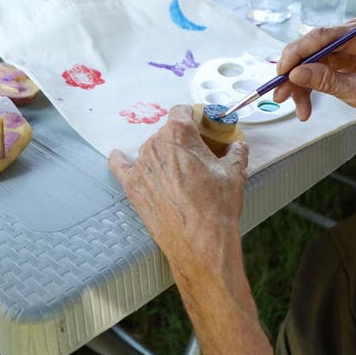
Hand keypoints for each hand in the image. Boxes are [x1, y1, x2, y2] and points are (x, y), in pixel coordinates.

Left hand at [108, 105, 248, 277]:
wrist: (200, 242)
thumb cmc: (217, 207)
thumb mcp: (235, 173)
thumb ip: (235, 152)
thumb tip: (237, 146)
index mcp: (179, 134)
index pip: (181, 111)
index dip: (193, 116)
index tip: (200, 125)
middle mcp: (155, 145)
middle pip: (167, 132)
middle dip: (181, 140)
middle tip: (197, 156)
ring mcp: (141, 166)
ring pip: (151, 149)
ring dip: (163, 154)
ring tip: (179, 173)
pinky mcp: (132, 187)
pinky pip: (121, 166)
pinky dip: (120, 159)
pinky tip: (118, 155)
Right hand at [272, 21, 355, 123]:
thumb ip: (327, 81)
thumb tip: (297, 73)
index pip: (322, 36)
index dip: (297, 53)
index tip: (281, 71)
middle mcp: (355, 33)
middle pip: (313, 47)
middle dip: (295, 72)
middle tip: (280, 93)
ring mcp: (349, 44)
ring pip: (313, 59)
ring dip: (301, 83)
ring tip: (296, 106)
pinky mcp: (345, 55)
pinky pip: (320, 66)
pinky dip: (311, 84)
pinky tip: (305, 103)